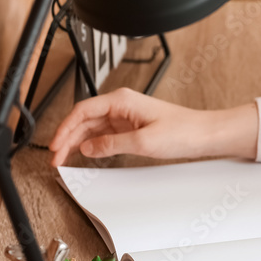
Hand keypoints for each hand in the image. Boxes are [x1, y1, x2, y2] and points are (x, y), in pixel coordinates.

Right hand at [48, 87, 257, 166]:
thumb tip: (88, 148)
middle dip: (67, 138)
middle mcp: (122, 105)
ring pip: (93, 127)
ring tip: (65, 159)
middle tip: (56, 158)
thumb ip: (112, 144)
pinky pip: (105, 134)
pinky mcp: (133, 127)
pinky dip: (93, 144)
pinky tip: (85, 154)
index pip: (82, 111)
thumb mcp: (143, 142)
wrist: (205, 134)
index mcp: (122, 100)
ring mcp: (127, 116)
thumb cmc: (183, 131)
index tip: (55, 146)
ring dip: (77, 142)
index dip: (64, 129)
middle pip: (84, 119)